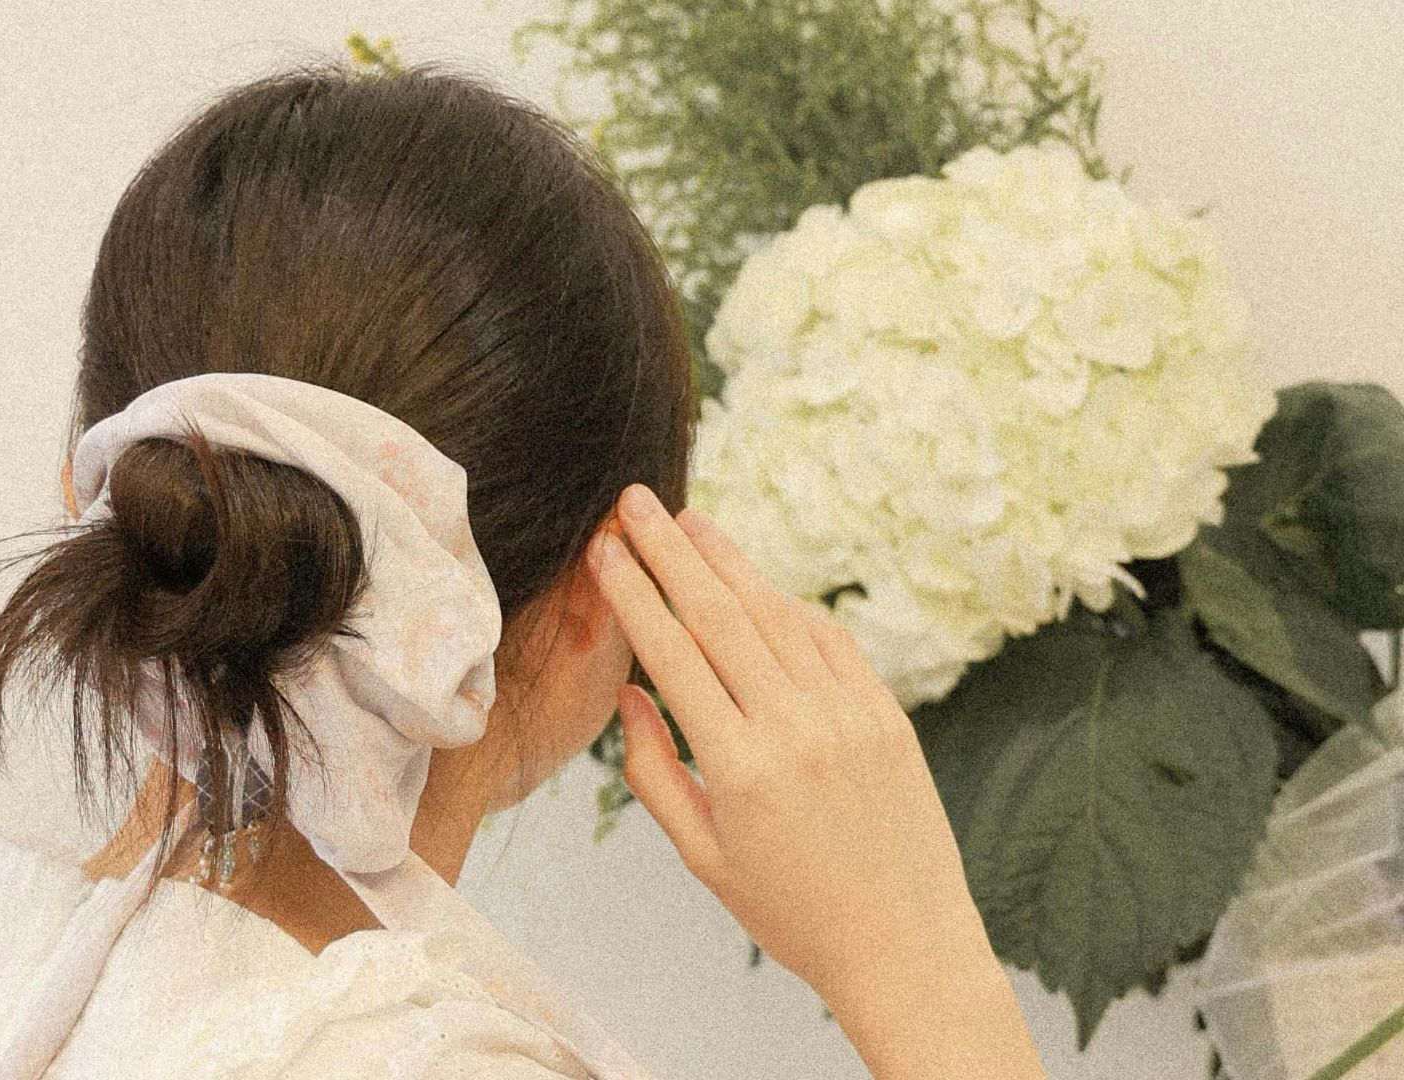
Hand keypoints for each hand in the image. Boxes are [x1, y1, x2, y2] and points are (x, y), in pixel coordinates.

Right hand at [583, 483, 1001, 1010]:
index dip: (634, 594)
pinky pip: (828, 640)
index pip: (673, 655)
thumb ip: (653, 770)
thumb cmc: (790, 912)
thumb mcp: (702, 856)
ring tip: (688, 520)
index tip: (603, 551)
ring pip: (777, 615)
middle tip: (633, 502)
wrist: (905, 945)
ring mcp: (848, 715)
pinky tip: (755, 580)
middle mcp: (795, 728)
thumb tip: (627, 692)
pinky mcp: (886, 714)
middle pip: (720, 615)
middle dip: (670, 551)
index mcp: (739, 768)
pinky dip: (787, 604)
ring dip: (728, 561)